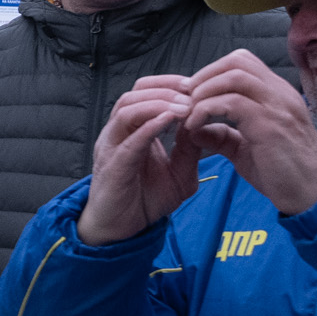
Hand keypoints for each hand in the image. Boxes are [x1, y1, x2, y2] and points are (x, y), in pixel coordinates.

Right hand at [78, 73, 209, 244]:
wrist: (122, 231)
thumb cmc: (146, 200)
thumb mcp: (180, 171)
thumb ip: (190, 148)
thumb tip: (204, 123)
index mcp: (132, 130)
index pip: (145, 92)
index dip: (170, 84)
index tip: (197, 86)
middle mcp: (118, 134)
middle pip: (134, 93)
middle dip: (165, 88)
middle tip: (193, 92)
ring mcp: (111, 148)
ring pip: (127, 109)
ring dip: (158, 103)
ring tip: (185, 106)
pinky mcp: (112, 167)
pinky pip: (129, 140)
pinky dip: (149, 126)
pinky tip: (170, 121)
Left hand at [177, 49, 316, 215]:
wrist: (312, 195)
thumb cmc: (282, 172)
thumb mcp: (246, 148)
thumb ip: (222, 135)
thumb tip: (192, 130)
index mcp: (276, 95)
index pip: (242, 62)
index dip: (212, 72)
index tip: (191, 94)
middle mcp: (280, 94)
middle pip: (237, 61)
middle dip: (204, 76)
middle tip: (185, 99)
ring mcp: (278, 107)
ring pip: (234, 76)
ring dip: (203, 91)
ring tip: (189, 113)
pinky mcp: (271, 125)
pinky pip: (232, 102)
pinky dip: (206, 109)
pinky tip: (194, 127)